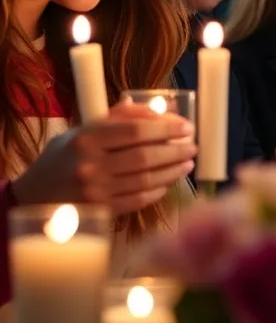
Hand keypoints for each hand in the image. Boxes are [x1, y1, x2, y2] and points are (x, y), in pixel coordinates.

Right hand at [11, 102, 195, 213]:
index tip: (187, 127)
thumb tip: (164, 111)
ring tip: (187, 163)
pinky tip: (168, 182)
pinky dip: (158, 190)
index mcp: (87, 137)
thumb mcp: (85, 128)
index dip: (167, 128)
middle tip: (193, 146)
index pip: (136, 131)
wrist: (34, 194)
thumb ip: (122, 117)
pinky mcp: (101, 210)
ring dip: (172, 171)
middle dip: (175, 150)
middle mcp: (90, 164)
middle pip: (145, 156)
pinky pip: (138, 199)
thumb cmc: (66, 156)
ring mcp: (95, 190)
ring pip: (146, 179)